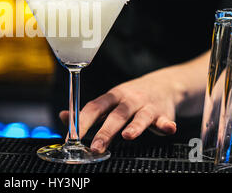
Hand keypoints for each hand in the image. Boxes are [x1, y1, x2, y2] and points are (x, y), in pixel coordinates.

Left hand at [59, 71, 178, 153]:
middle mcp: (128, 100)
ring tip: (128, 136)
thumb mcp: (108, 100)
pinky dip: (166, 125)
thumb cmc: (131, 97)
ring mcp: (146, 106)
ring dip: (135, 126)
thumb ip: (88, 112)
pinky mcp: (163, 114)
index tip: (73, 135)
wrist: (164, 85)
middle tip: (96, 146)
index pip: (94, 107)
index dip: (83, 120)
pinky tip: (168, 128)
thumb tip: (63, 117)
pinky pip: (165, 120)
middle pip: (116, 115)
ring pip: (140, 116)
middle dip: (105, 131)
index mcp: (112, 97)